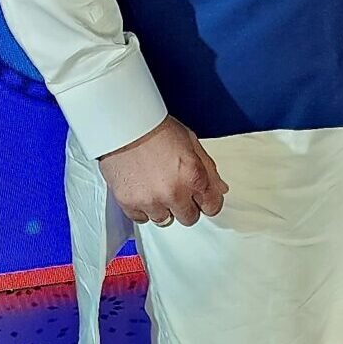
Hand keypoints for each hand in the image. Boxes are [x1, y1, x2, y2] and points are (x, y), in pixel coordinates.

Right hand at [96, 115, 229, 226]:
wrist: (123, 124)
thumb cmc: (156, 128)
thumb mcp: (190, 141)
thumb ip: (208, 168)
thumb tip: (219, 188)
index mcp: (193, 176)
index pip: (212, 207)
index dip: (206, 200)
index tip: (200, 197)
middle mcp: (173, 192)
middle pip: (189, 218)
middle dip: (185, 205)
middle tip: (175, 188)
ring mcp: (150, 200)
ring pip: (164, 219)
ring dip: (162, 207)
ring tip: (154, 185)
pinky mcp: (129, 203)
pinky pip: (141, 218)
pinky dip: (142, 207)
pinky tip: (141, 189)